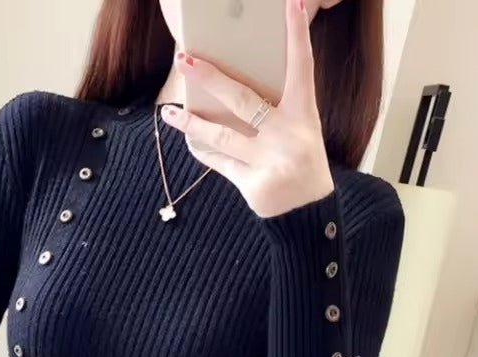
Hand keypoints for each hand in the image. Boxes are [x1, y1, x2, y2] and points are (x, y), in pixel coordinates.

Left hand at [161, 0, 334, 218]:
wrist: (308, 215)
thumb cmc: (300, 163)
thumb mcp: (300, 132)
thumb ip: (276, 110)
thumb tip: (230, 89)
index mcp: (304, 115)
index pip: (301, 67)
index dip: (296, 35)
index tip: (291, 3)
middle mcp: (287, 135)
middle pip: (243, 100)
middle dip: (211, 78)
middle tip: (185, 59)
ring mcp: (270, 161)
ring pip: (222, 136)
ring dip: (192, 124)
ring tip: (170, 113)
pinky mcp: (253, 184)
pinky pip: (221, 163)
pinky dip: (204, 151)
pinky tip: (188, 141)